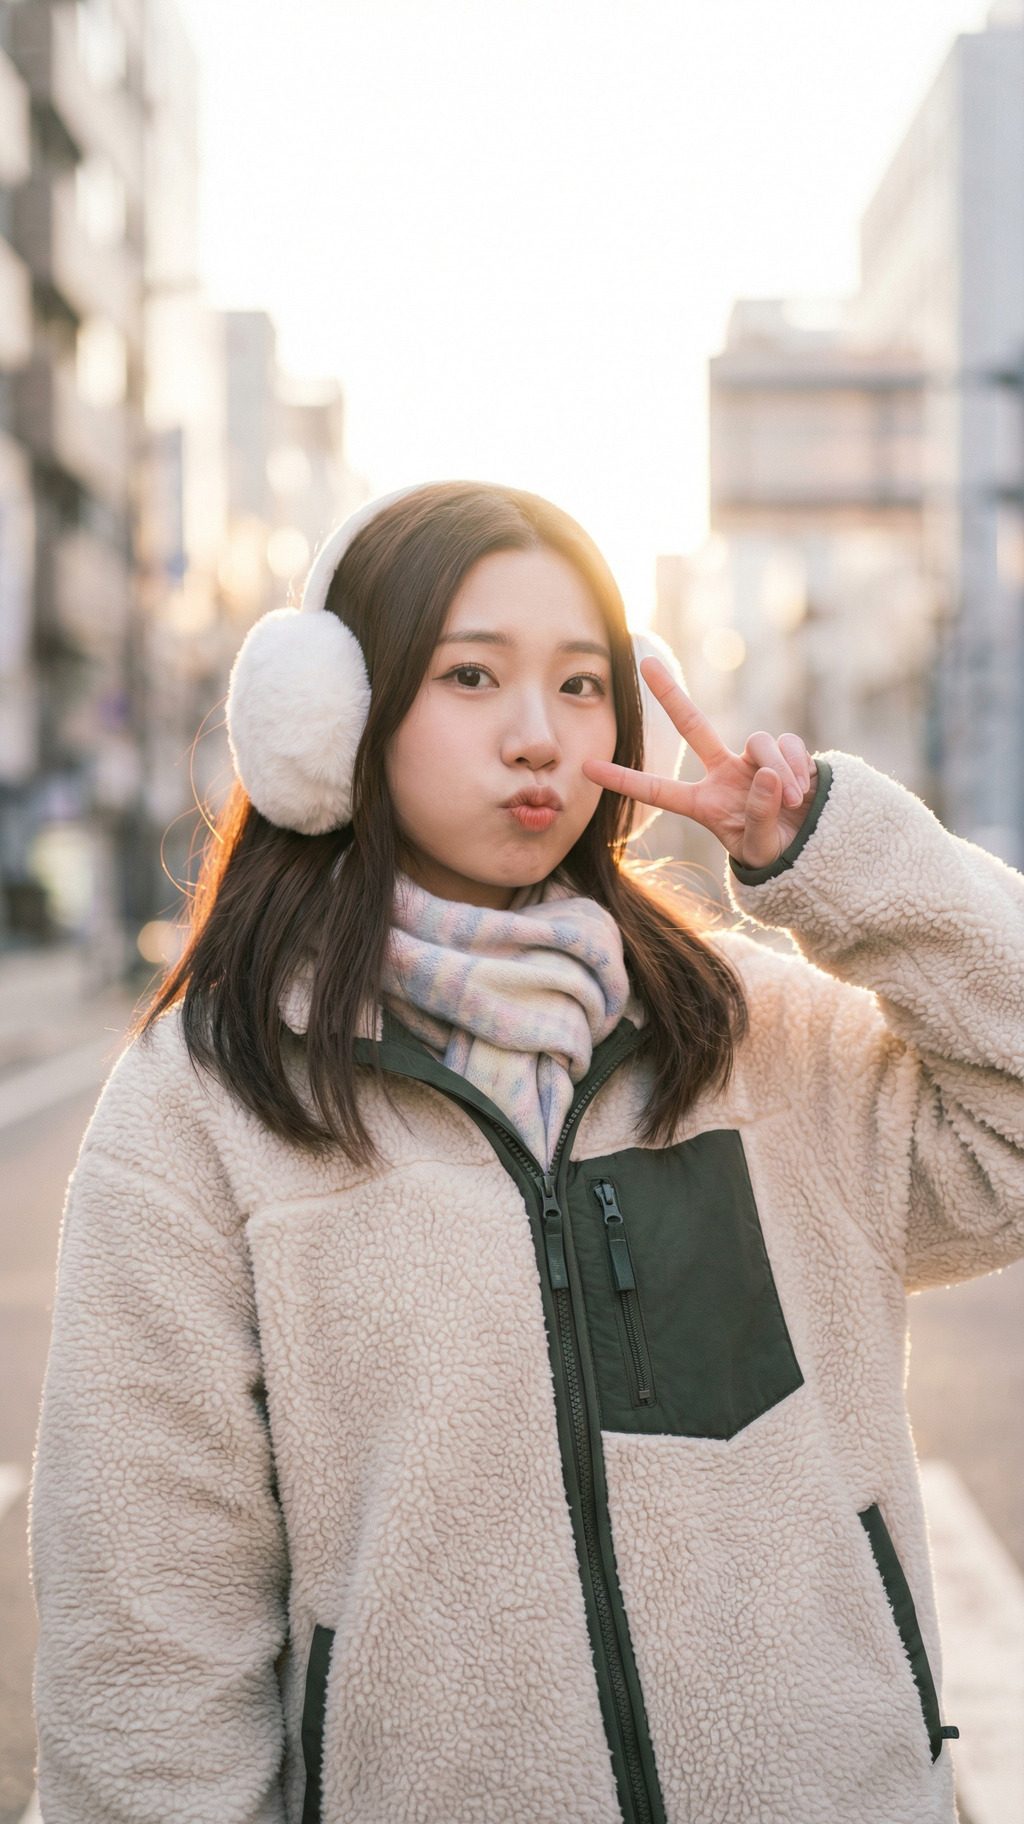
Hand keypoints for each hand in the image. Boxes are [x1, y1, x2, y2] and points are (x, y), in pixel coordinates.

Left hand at [583, 657, 817, 869]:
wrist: (812, 845)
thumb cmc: (775, 851)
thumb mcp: (760, 847)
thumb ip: (758, 816)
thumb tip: (764, 773)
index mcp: (703, 804)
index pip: (657, 790)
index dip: (623, 780)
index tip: (587, 768)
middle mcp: (722, 774)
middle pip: (692, 724)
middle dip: (670, 693)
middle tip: (645, 662)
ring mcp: (751, 760)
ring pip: (758, 742)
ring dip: (776, 771)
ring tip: (790, 801)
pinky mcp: (782, 753)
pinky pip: (786, 745)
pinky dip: (795, 766)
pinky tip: (802, 790)